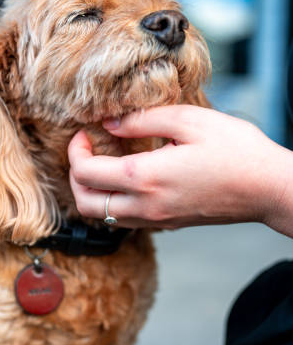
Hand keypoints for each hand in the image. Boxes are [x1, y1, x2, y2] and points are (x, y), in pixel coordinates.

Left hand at [68, 105, 292, 236]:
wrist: (268, 188)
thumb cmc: (235, 150)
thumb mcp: (189, 121)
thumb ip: (142, 120)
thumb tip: (109, 122)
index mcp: (145, 178)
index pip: (86, 173)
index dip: (75, 151)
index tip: (83, 133)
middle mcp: (145, 206)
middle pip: (86, 204)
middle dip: (75, 176)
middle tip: (85, 151)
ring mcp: (157, 221)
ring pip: (103, 217)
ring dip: (92, 192)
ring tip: (102, 164)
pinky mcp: (168, 225)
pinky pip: (125, 221)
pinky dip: (112, 203)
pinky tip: (126, 180)